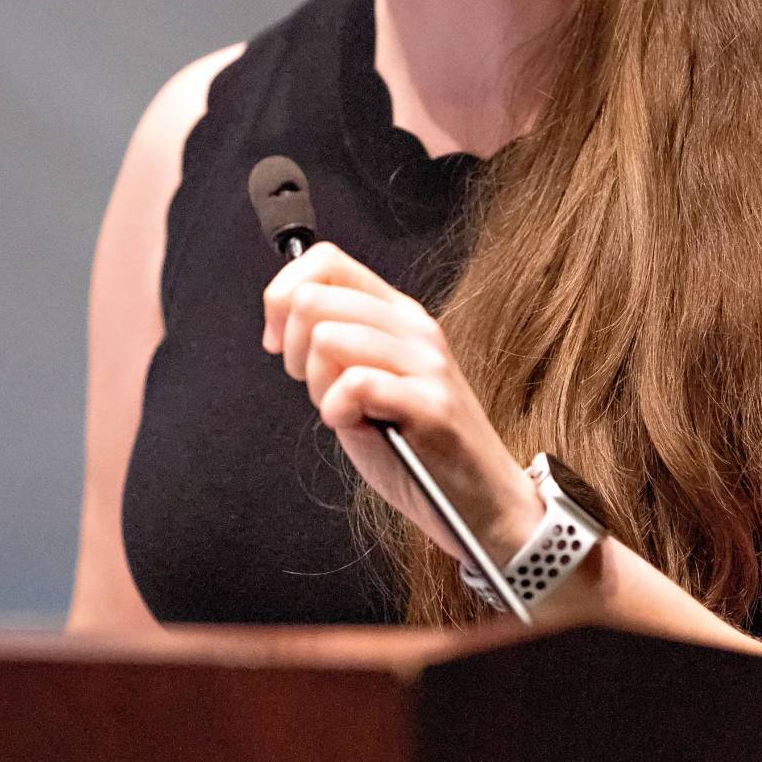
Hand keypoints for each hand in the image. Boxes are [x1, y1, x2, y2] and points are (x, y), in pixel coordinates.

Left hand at [261, 242, 538, 561]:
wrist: (482, 500)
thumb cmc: (418, 445)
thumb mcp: (370, 382)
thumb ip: (335, 347)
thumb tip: (283, 317)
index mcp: (398, 313)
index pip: (326, 261)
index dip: (282, 296)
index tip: (278, 342)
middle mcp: (414, 328)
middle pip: (314, 297)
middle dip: (292, 348)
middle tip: (316, 386)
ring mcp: (426, 363)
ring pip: (328, 336)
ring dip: (316, 383)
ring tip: (343, 410)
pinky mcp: (431, 403)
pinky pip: (354, 383)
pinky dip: (335, 409)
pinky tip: (352, 425)